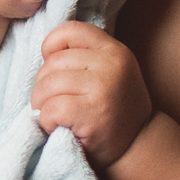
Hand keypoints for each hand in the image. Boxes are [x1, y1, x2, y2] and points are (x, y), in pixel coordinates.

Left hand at [32, 22, 153, 165]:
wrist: (138, 148)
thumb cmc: (114, 111)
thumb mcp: (110, 74)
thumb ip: (86, 57)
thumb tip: (45, 52)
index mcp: (115, 51)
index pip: (70, 31)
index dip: (52, 47)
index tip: (53, 69)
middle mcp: (111, 64)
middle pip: (52, 63)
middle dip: (43, 86)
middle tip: (54, 104)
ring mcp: (102, 87)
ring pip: (47, 85)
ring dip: (42, 105)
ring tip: (56, 116)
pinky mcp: (91, 112)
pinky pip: (50, 108)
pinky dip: (46, 121)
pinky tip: (59, 127)